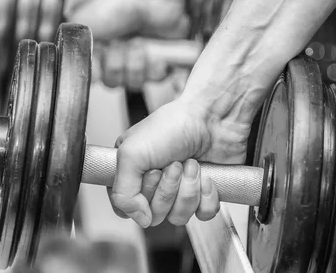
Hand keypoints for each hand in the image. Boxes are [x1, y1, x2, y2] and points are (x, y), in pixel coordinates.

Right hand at [68, 0, 189, 88]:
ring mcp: (139, 59)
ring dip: (136, 63)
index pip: (96, 78)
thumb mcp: (81, 22)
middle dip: (118, 64)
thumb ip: (72, 48)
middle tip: (121, 44)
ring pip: (136, 82)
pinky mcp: (161, 59)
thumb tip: (75, 67)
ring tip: (138, 43)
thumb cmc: (115, 3)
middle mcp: (116, 56)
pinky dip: (156, 65)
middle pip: (115, 82)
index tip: (102, 57)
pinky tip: (153, 50)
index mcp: (97, 50)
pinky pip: (157, 78)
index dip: (100, 71)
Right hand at [108, 95, 249, 227]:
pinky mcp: (203, 192)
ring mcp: (179, 188)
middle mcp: (154, 181)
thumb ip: (123, 193)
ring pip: (179, 217)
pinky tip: (206, 174)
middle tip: (174, 163)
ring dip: (188, 189)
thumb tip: (140, 220)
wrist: (213, 116)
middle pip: (154, 214)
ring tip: (191, 164)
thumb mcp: (131, 153)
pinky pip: (203, 214)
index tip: (150, 173)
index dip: (140, 197)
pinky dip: (206, 195)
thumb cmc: (173, 124)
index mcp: (131, 170)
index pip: (126, 207)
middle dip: (168, 189)